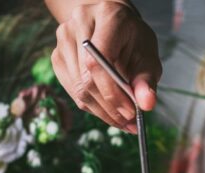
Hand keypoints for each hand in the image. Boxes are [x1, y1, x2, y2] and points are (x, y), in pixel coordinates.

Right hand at [50, 1, 161, 132]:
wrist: (111, 26)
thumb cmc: (131, 40)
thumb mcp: (147, 55)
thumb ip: (146, 80)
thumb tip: (147, 104)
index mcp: (106, 16)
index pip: (98, 62)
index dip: (112, 93)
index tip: (129, 112)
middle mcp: (79, 24)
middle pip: (87, 80)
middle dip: (109, 108)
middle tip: (128, 124)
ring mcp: (63, 41)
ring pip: (79, 91)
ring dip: (102, 112)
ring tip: (122, 121)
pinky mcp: (57, 58)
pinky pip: (74, 94)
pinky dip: (93, 108)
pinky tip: (108, 112)